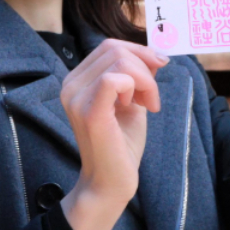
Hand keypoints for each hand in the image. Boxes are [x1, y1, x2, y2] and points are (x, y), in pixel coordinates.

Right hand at [59, 39, 168, 229]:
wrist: (111, 183)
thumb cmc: (121, 144)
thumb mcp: (132, 101)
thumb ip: (138, 76)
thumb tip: (155, 54)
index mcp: (77, 80)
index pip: (109, 46)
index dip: (139, 52)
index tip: (158, 70)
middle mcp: (70, 85)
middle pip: (114, 49)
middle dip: (144, 66)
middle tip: (152, 97)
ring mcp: (76, 98)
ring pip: (118, 60)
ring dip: (144, 80)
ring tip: (148, 104)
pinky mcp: (89, 112)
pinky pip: (114, 80)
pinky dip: (135, 87)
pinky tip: (137, 107)